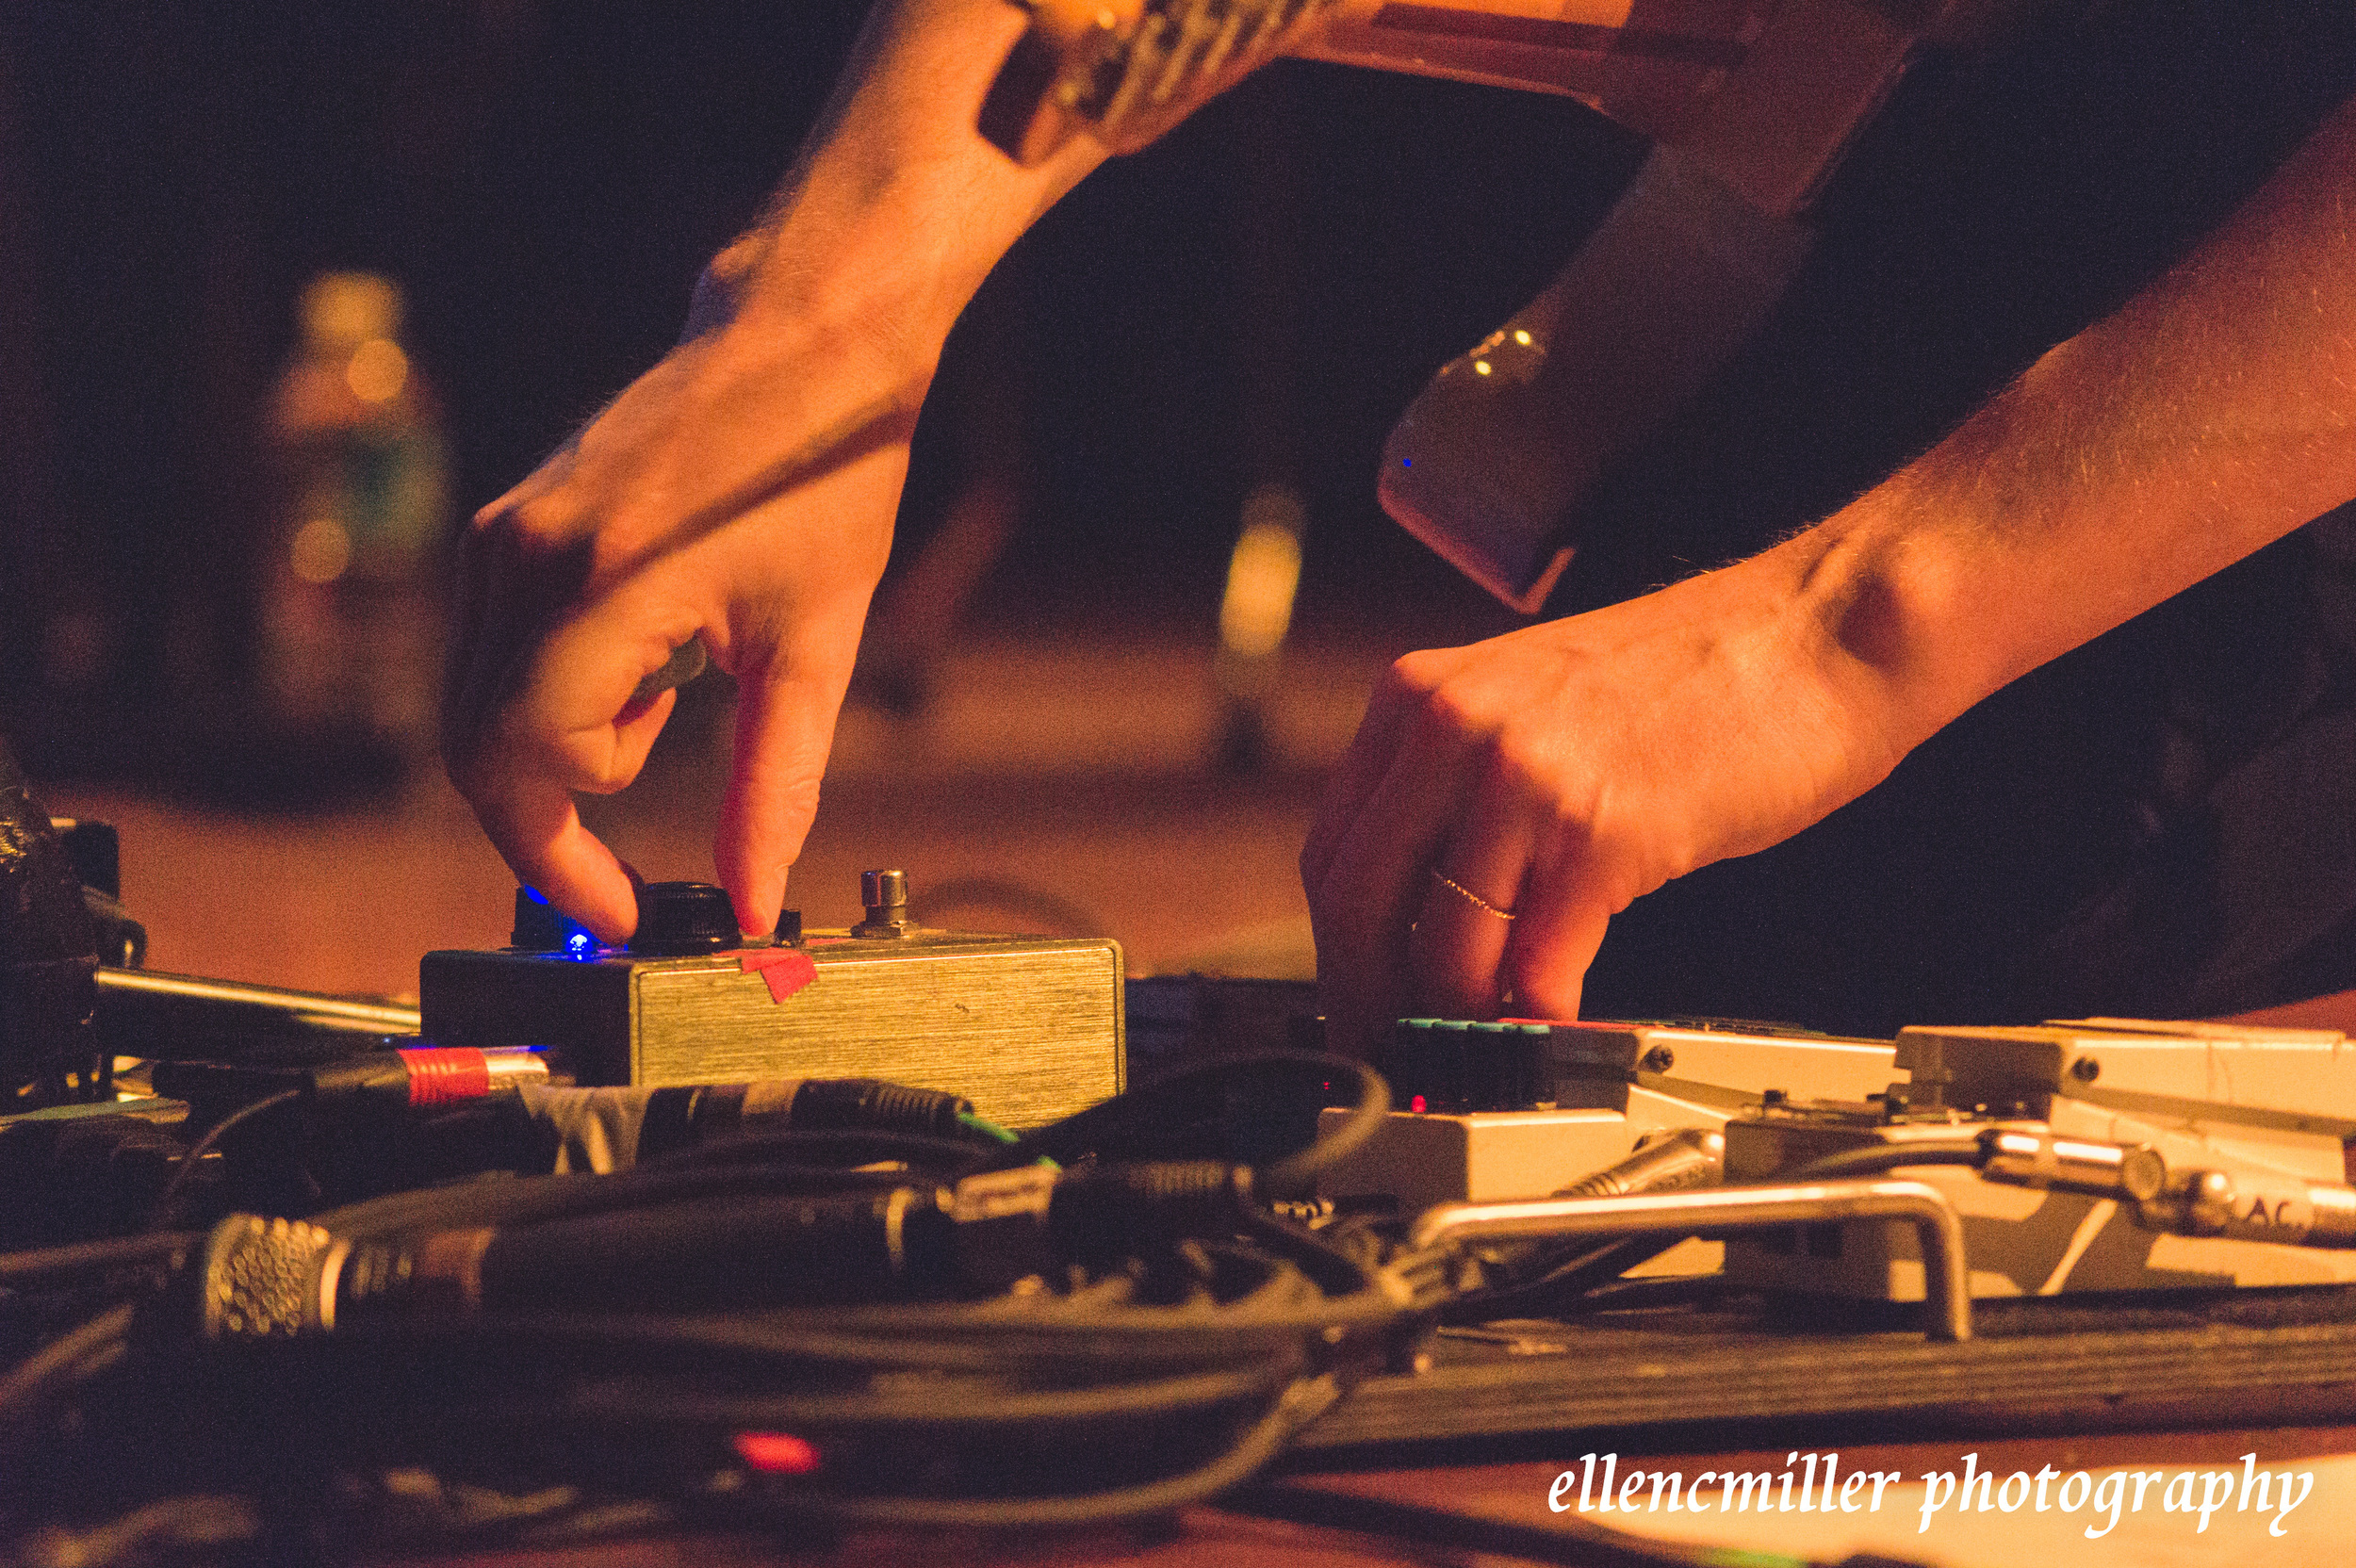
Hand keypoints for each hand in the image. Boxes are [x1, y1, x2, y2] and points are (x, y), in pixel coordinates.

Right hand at [444, 268, 920, 943]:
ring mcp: (504, 535)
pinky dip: (553, 698)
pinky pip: (491, 653)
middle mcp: (522, 557)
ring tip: (675, 704)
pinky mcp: (508, 525)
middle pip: (473, 750)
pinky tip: (648, 665)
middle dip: (544, 830)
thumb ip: (774, 784)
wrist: (801, 345)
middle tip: (620, 881)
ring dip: (559, 754)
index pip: (523, 766)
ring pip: (474, 706)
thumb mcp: (814, 648)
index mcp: (597, 587)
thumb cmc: (821, 476)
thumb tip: (747, 893)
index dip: (566, 859)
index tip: (625, 909)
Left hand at [1300, 543, 1917, 1052]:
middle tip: (1399, 1056)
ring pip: (1439, 949)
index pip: (1331, 851)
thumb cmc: (1701, 672)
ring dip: (1457, 1025)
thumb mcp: (1536, 702)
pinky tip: (1556, 1031)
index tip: (1359, 1001)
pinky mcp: (1600, 834)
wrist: (1823, 630)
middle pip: (1357, 905)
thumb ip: (1465, 780)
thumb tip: (1424, 900)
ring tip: (1485, 1054)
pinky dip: (1538, 1023)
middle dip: (1370, 1002)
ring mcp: (1521, 779)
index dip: (1337, 950)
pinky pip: (1535, 969)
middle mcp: (1453, 727)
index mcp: (1422, 696)